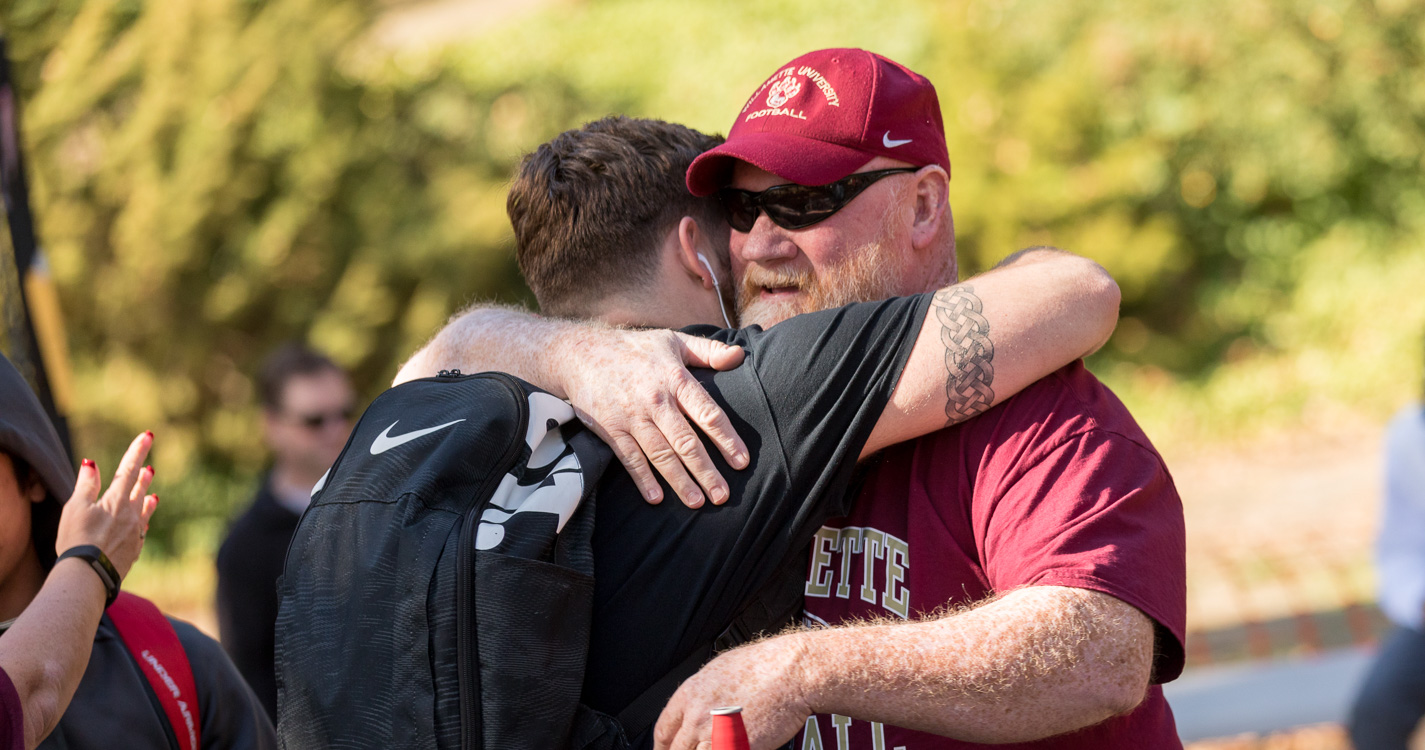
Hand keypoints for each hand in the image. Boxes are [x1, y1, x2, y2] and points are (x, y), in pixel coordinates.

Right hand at [55, 431, 159, 579]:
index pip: (129, 469)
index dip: (138, 451)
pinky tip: (143, 525)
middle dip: (143, 478)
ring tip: (153, 496)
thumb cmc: (77, 538)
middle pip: (139, 491)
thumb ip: (86, 485)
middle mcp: (131, 515)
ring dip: (146, 500)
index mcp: (117, 501)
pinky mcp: (133, 552)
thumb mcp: (76, 507)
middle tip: (150, 468)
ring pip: (143, 512)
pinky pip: (141, 533)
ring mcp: (134, 534)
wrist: (87, 574)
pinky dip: (142, 524)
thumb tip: (90, 463)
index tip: (148, 436)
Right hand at [562, 328, 748, 507]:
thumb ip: (709, 351)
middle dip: (706, 471)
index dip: (727, 439)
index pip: (708, 414)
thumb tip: (739, 357)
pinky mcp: (610, 429)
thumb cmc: (634, 349)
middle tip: (723, 495)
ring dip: (679, 481)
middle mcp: (656, 401)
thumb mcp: (673, 341)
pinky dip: (642, 479)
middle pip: (686, 442)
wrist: (581, 353)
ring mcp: (632, 417)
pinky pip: (630, 458)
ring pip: (661, 455)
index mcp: (676, 379)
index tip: (741, 462)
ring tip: (697, 502)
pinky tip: (656, 498)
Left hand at [654, 635, 812, 749]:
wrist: (791, 674)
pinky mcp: (734, 748)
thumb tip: (698, 706)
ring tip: (720, 747)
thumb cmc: (766, 667)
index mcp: (690, 693)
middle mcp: (697, 716)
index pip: (663, 729)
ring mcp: (715, 735)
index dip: (662, 745)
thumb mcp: (720, 670)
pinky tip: (736, 748)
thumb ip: (703, 694)